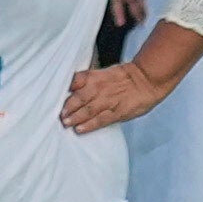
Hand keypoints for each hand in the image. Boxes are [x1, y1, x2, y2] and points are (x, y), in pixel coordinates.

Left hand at [54, 49, 181, 134]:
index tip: (54, 96)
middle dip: (67, 106)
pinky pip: (101, 119)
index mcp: (98, 76)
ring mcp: (110, 100)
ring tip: (65, 123)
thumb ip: (90, 79)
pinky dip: (89, 125)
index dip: (66, 89)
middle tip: (58, 115)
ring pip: (88, 109)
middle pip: (80, 97)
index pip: (78, 80)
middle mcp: (101, 88)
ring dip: (75, 117)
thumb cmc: (127, 77)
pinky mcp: (118, 112)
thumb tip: (72, 87)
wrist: (148, 79)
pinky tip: (80, 129)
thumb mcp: (107, 72)